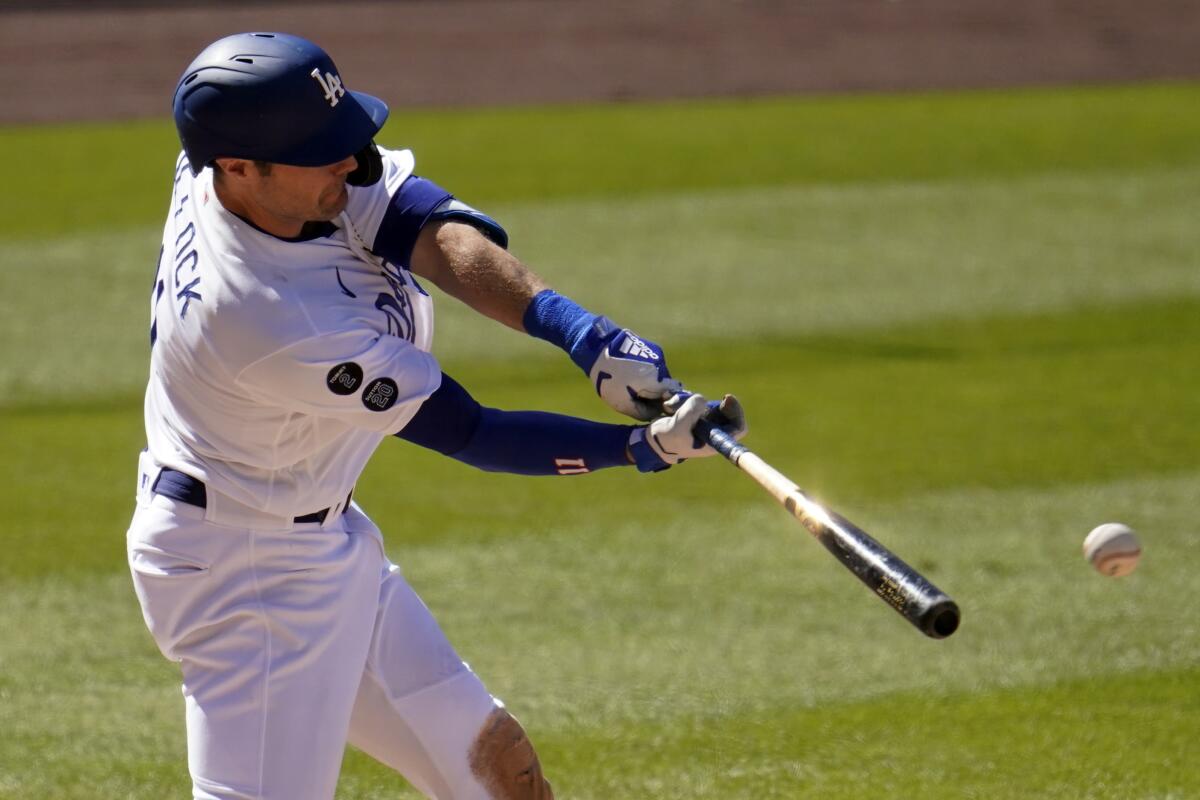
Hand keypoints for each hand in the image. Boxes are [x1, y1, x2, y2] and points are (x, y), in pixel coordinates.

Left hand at [580, 324, 683, 420]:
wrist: (598, 347)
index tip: (653, 407)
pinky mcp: (651, 347)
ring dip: (652, 382)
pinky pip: (654, 365)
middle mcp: (661, 366)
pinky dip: (647, 371)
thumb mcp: (622, 404)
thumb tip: (657, 414)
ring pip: (661, 375)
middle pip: (667, 386)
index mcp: (656, 381)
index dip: (665, 405)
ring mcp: (657, 354)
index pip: (674, 397)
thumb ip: (644, 413)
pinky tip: (632, 372)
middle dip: (657, 394)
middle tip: (639, 397)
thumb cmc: (608, 378)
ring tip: (632, 383)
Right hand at [628, 393, 747, 471]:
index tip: (725, 399)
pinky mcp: (695, 417)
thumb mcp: (678, 424)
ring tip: (672, 405)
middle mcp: (712, 433)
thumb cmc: (666, 439)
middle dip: (711, 403)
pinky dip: (685, 400)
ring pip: (709, 406)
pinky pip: (697, 403)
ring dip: (692, 401)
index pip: (737, 428)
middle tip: (699, 399)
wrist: (651, 441)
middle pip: (726, 413)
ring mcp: (704, 424)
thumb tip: (702, 400)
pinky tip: (669, 405)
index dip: (736, 412)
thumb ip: (692, 411)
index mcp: (713, 441)